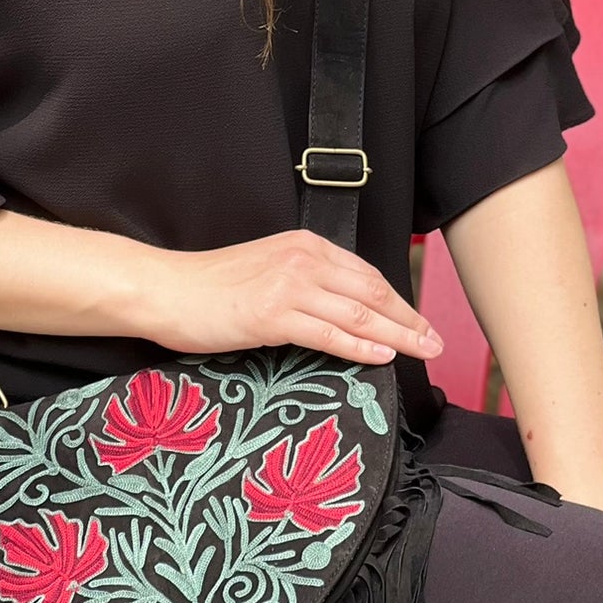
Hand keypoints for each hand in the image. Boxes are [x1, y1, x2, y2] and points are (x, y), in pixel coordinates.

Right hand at [145, 229, 444, 366]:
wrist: (167, 289)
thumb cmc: (210, 286)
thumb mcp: (266, 269)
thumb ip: (303, 281)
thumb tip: (338, 308)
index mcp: (304, 246)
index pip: (365, 274)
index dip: (398, 300)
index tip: (418, 321)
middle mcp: (303, 260)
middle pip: (372, 292)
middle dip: (409, 318)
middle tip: (435, 341)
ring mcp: (289, 286)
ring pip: (358, 313)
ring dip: (397, 335)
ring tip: (421, 351)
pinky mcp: (273, 315)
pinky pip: (329, 333)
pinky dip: (361, 346)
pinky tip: (382, 356)